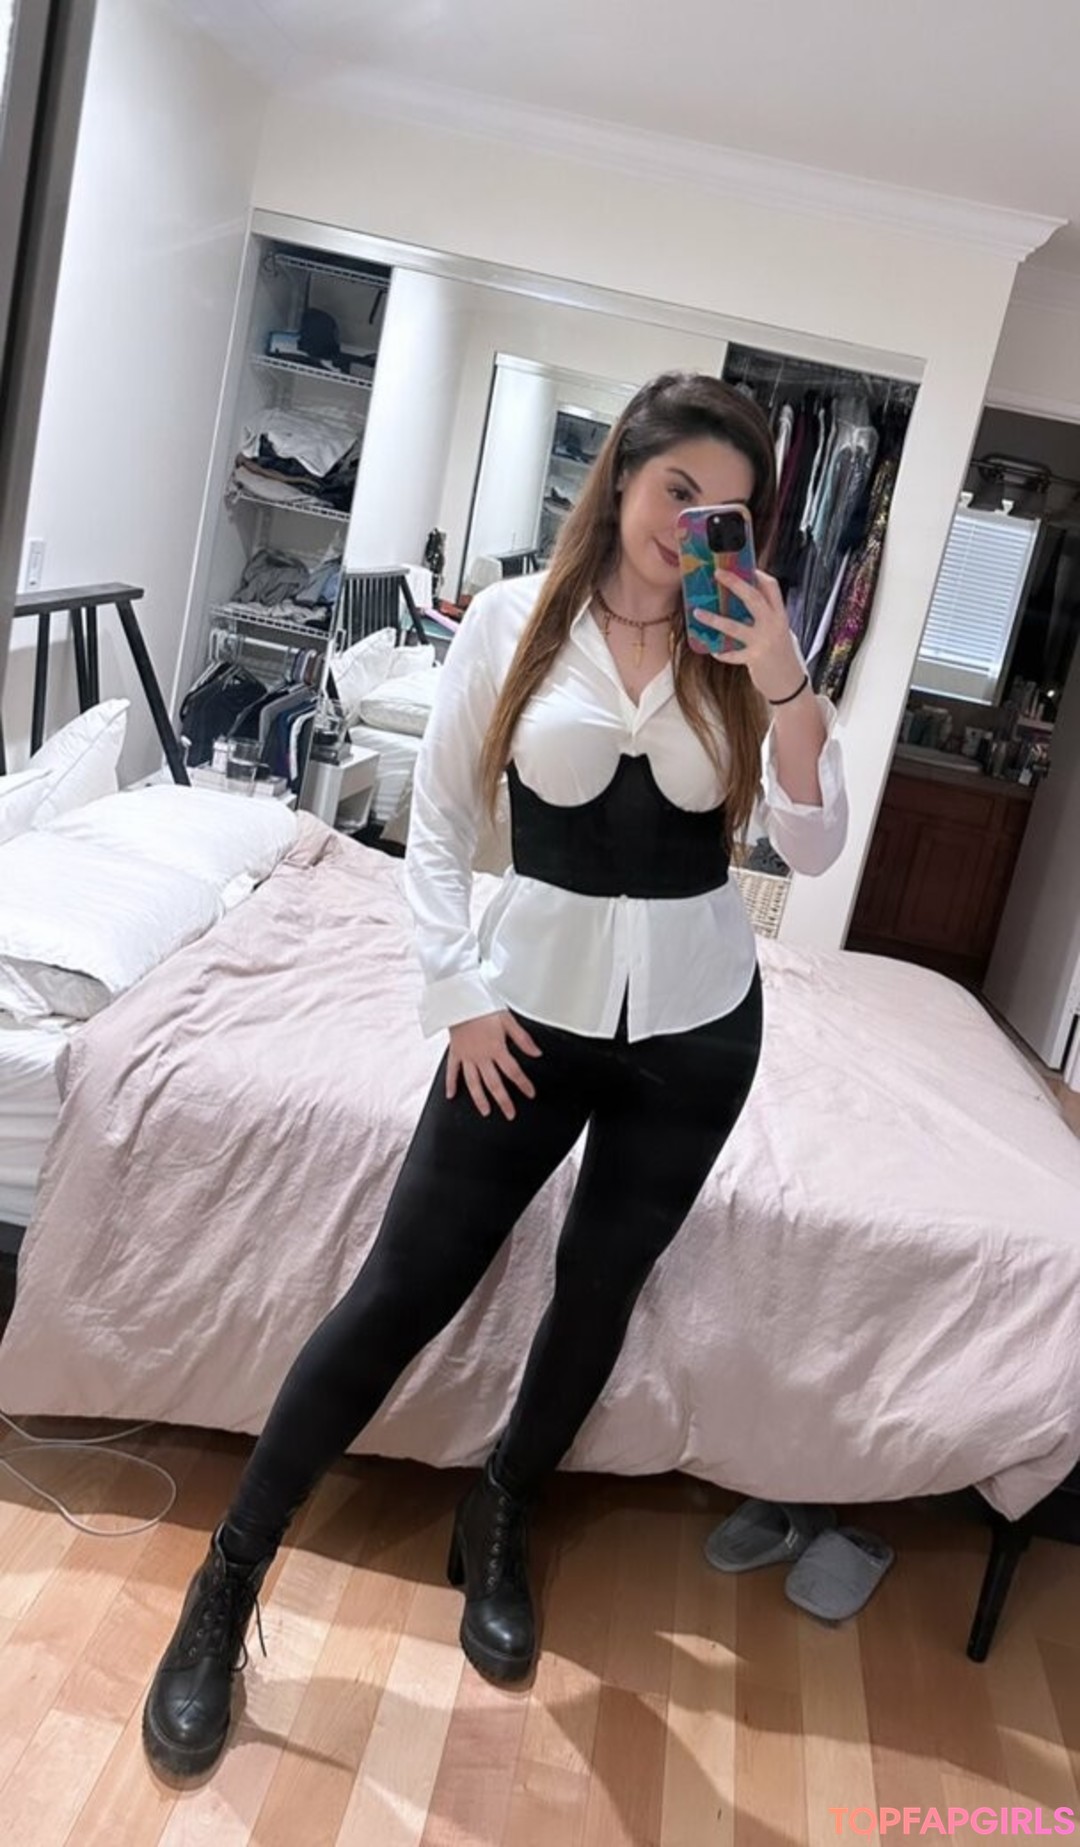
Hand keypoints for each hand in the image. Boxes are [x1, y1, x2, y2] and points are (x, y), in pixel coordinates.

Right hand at [447, 1011, 541, 1119]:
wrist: (460, 998)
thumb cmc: (484, 1006)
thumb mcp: (508, 1019)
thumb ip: (522, 1039)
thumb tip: (536, 1053)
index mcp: (496, 1048)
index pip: (513, 1071)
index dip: (523, 1084)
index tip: (530, 1094)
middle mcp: (481, 1056)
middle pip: (494, 1083)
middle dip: (503, 1101)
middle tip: (509, 1114)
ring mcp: (466, 1056)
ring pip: (473, 1083)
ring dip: (479, 1099)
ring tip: (485, 1111)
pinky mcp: (455, 1052)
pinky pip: (451, 1071)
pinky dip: (450, 1083)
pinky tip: (451, 1095)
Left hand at [695, 567, 806, 702]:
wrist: (791, 685)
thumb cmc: (782, 656)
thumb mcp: (780, 631)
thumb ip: (765, 618)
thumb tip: (740, 604)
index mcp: (780, 615)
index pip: (772, 587)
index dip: (758, 575)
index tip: (744, 567)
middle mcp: (774, 625)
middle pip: (753, 598)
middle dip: (734, 583)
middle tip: (717, 573)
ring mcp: (764, 641)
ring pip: (735, 626)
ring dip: (714, 619)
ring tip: (698, 613)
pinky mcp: (754, 659)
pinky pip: (732, 653)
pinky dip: (721, 652)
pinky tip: (713, 649)